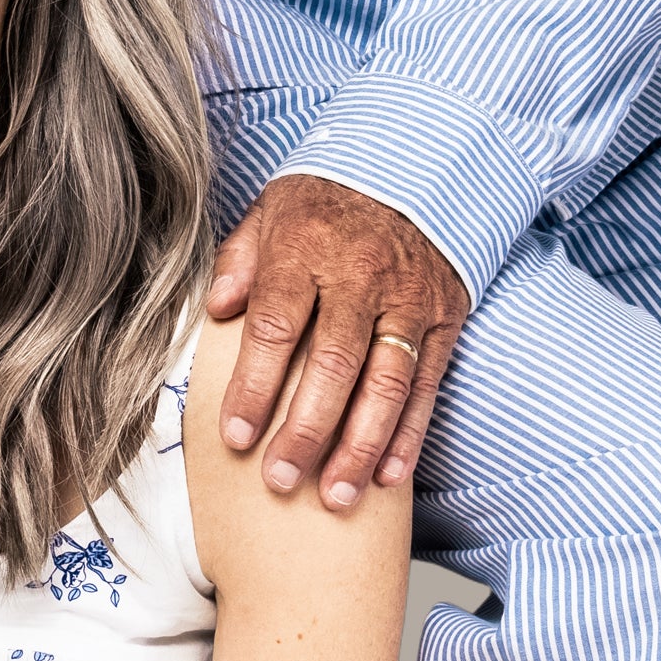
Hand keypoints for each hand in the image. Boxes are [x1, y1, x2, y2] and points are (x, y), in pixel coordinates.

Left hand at [207, 174, 467, 507]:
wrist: (415, 163)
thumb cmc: (326, 198)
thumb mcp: (271, 210)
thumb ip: (239, 262)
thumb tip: (216, 311)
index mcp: (305, 248)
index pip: (275, 327)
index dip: (253, 386)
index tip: (235, 436)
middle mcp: (360, 276)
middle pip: (332, 365)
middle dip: (306, 431)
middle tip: (280, 480)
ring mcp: (408, 299)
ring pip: (385, 384)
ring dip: (360, 447)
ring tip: (334, 497)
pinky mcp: (443, 316)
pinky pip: (427, 384)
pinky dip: (410, 434)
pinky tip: (389, 476)